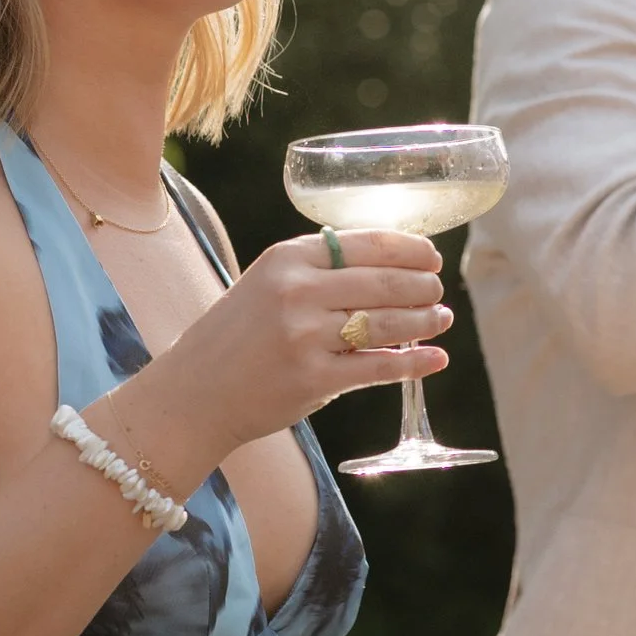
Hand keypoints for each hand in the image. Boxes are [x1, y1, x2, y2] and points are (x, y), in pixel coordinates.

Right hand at [119, 230, 450, 471]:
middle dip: (423, 286)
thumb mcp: (266, 285)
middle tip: (438, 291)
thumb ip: (317, 271)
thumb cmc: (236, 337)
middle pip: (384, 281)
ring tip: (441, 319)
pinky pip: (379, 367)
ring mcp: (305, 336)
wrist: (194, 393)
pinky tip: (436, 359)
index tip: (432, 256)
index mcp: (286, 258)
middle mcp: (297, 291)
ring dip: (425, 321)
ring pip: (387, 323)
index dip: (409, 249)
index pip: (366, 243)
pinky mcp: (315, 379)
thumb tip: (390, 266)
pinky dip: (415, 363)